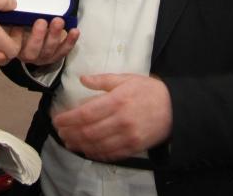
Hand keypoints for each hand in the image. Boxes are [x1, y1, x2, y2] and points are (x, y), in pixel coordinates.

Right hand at [0, 17, 78, 66]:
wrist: (33, 31)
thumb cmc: (17, 26)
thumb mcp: (6, 25)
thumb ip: (3, 26)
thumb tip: (0, 39)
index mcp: (12, 50)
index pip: (6, 55)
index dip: (4, 54)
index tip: (7, 43)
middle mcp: (27, 57)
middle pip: (32, 51)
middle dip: (37, 36)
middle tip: (40, 21)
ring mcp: (42, 57)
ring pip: (49, 51)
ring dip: (54, 35)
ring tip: (58, 20)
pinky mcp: (55, 56)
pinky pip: (63, 51)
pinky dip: (70, 41)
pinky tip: (74, 31)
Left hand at [52, 73, 171, 161]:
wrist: (175, 108)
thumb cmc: (149, 90)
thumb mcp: (126, 79)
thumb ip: (103, 80)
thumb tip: (82, 79)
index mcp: (117, 100)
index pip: (86, 113)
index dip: (68, 118)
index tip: (57, 120)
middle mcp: (121, 120)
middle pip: (88, 131)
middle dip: (70, 133)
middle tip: (60, 133)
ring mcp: (128, 136)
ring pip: (97, 145)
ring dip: (79, 145)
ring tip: (69, 142)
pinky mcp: (134, 147)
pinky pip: (110, 154)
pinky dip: (95, 153)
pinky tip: (87, 150)